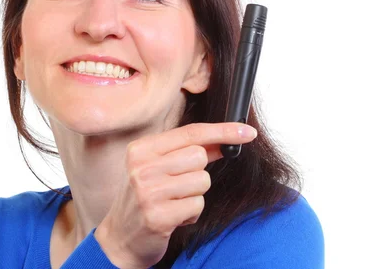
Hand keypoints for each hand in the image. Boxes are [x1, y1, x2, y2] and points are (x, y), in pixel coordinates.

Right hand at [94, 122, 257, 268]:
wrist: (121, 237)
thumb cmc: (144, 198)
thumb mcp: (159, 168)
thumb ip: (188, 152)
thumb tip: (224, 140)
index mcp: (141, 149)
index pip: (191, 133)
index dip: (223, 131)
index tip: (247, 132)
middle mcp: (141, 167)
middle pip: (199, 156)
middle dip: (197, 172)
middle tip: (177, 187)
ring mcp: (147, 191)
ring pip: (202, 180)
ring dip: (195, 195)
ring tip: (174, 202)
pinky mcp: (157, 216)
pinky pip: (197, 205)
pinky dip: (191, 213)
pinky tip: (173, 217)